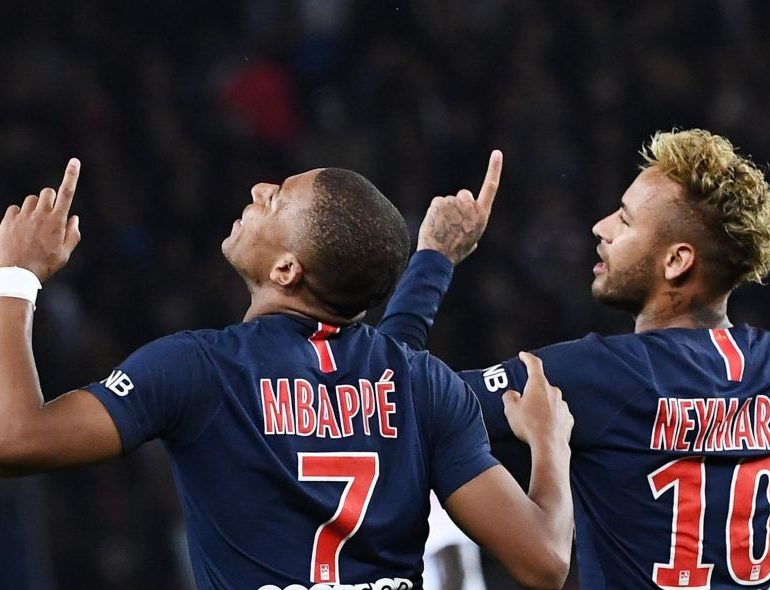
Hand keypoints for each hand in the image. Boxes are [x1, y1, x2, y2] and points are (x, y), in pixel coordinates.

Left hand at [0, 158, 81, 281]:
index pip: (67, 192)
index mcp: (57, 221)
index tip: (75, 161)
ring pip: (31, 200)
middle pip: (47, 192)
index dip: (72, 175)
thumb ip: (72, 234)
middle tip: (49, 214)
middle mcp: (40, 214)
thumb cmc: (44, 266)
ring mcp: (23, 216)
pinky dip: (20, 215)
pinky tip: (20, 229)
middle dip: (50, 198)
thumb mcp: (65, 254)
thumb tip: (73, 218)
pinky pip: (15, 209)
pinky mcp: (8, 220)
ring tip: (33, 226)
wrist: (16, 274)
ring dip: (35, 208)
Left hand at [416, 149, 501, 264]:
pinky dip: (434, 212)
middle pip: (464, 194)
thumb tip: (473, 242)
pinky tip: (435, 225)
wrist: (438, 257)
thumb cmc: (454, 254)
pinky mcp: (440, 202)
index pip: (491, 187)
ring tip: (442, 228)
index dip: (494, 169)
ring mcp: (455, 203)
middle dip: (458, 204)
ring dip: (444, 211)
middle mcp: (471, 206)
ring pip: (448, 201)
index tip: (497, 153)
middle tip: (452, 223)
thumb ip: (473, 235)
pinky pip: (436, 203)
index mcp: (482, 216)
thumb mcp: (470, 245)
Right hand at [503, 352, 572, 446]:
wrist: (549, 445)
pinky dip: (551, 418)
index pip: (534, 364)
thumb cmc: (529, 425)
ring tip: (532, 421)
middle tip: (522, 404)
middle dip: (532, 392)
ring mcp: (563, 405)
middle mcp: (553, 391)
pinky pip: (557, 414)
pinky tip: (543, 428)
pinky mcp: (568, 419)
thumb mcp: (510, 409)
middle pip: (541, 386)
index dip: (527, 358)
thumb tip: (513, 394)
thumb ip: (509, 397)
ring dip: (542, 406)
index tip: (523, 355)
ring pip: (550, 401)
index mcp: (538, 385)